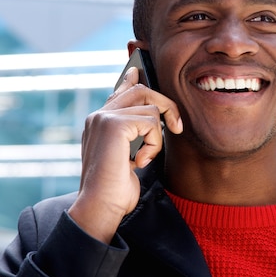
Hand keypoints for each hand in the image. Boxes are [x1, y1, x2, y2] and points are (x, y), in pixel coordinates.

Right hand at [68, 67, 182, 242]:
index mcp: (100, 122)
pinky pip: (151, 122)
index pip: (119, 92)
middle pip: (141, 90)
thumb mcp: (128, 157)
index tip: (137, 70)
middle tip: (177, 127)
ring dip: (157, 136)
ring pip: (151, 107)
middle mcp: (99, 115)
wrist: (100, 207)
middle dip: (166, 105)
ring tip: (146, 157)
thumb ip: (135, 136)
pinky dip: (154, 143)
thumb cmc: (116, 190)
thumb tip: (153, 119)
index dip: (131, 79)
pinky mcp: (113, 124)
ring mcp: (104, 117)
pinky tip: (140, 161)